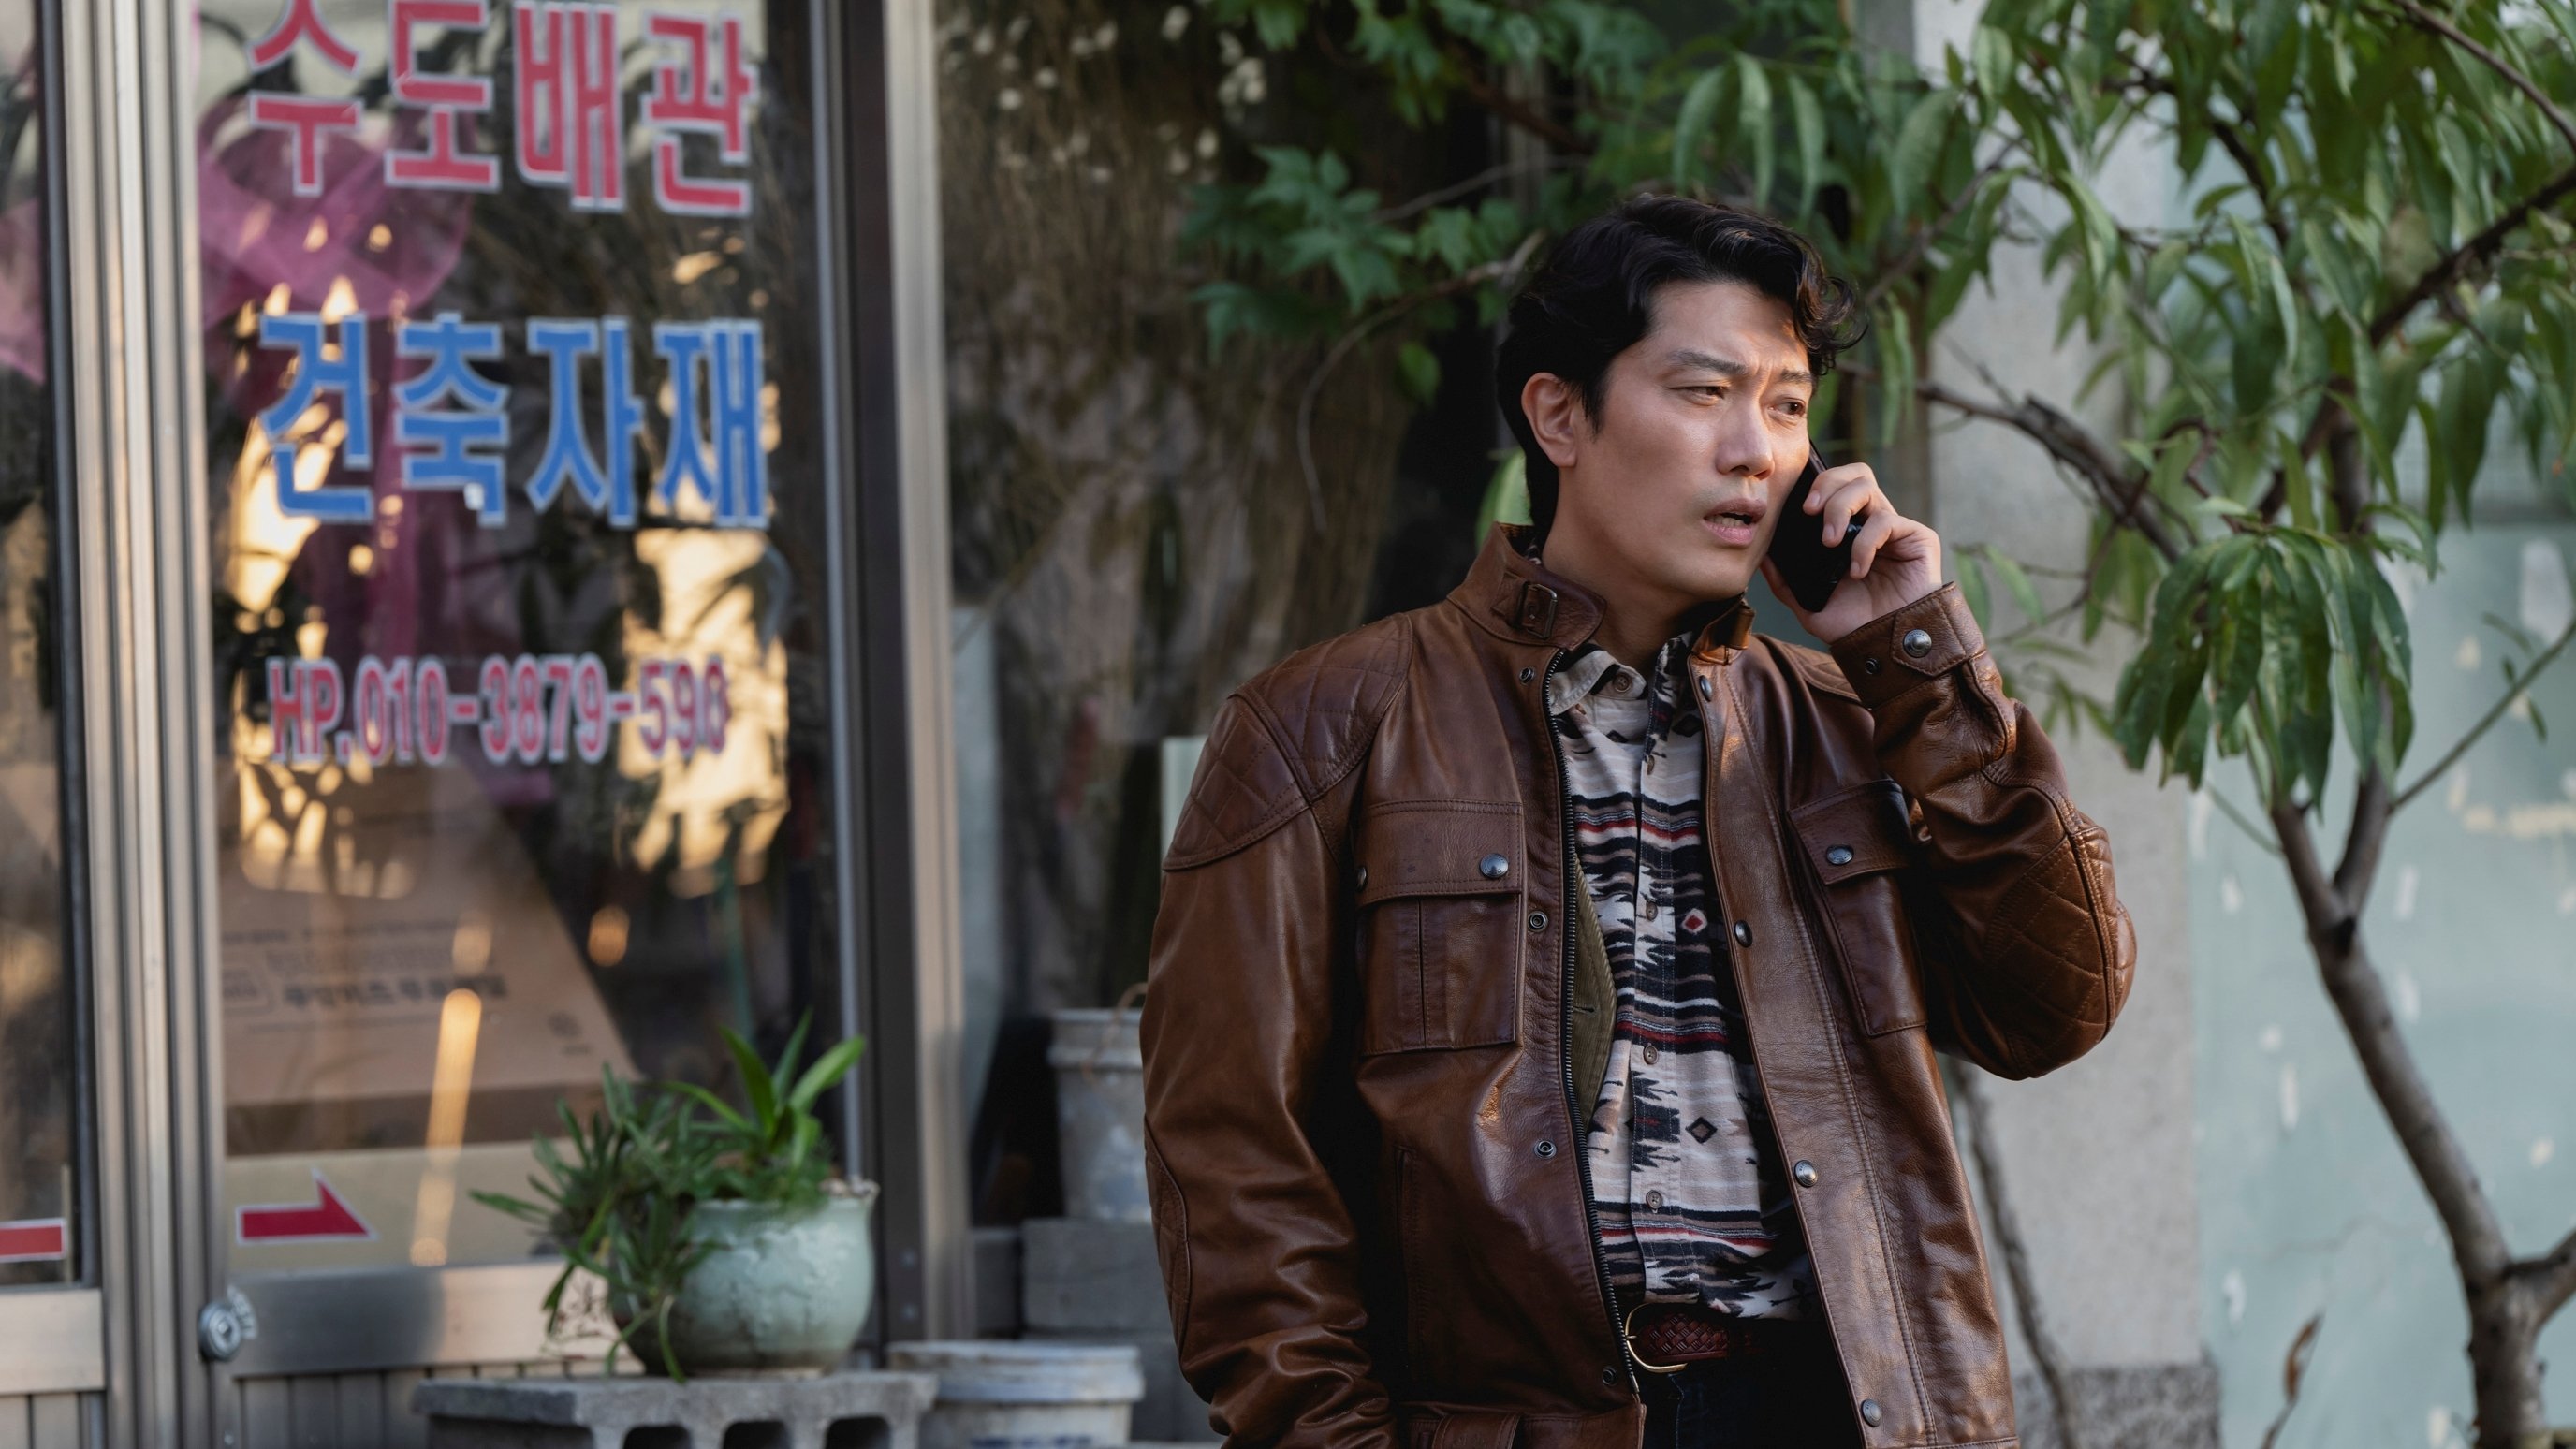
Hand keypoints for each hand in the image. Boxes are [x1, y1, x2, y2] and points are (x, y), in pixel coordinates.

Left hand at [1757, 460, 1943, 642]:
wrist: (1886, 649)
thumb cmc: (1853, 626)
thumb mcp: (1808, 603)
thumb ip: (1785, 580)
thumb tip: (1762, 554)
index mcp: (1849, 530)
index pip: (1836, 486)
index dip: (1817, 485)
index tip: (1798, 506)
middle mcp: (1872, 523)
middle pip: (1854, 474)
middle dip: (1828, 484)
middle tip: (1810, 511)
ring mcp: (1895, 529)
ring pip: (1867, 487)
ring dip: (1840, 508)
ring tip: (1830, 543)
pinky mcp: (1918, 538)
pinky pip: (1887, 520)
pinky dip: (1865, 542)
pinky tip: (1858, 569)